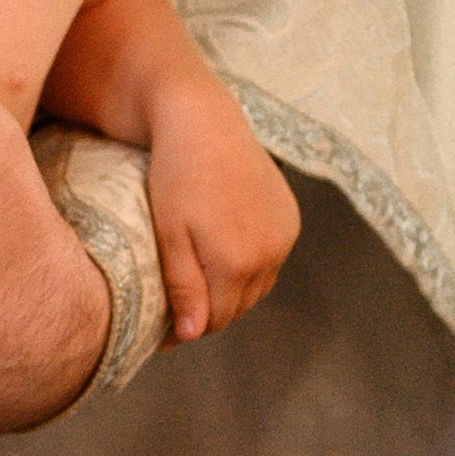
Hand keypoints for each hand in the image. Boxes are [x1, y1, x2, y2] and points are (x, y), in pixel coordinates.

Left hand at [147, 79, 299, 338]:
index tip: (164, 328)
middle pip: (239, 306)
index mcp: (236, 263)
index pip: (215, 319)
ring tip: (202, 275)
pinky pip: (272, 259)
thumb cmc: (177, 174)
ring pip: (257, 286)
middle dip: (211, 309)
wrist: (205, 120)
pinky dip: (252, 264)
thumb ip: (183, 287)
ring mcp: (284, 236)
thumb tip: (193, 336)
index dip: (189, 326)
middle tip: (180, 301)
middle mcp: (269, 254)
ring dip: (234, 289)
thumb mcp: (169, 232)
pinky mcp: (290, 218)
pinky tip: (229, 250)